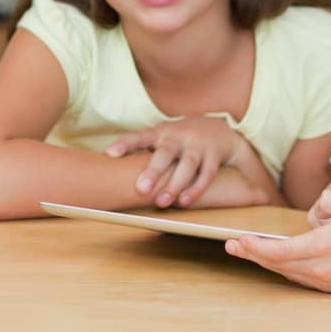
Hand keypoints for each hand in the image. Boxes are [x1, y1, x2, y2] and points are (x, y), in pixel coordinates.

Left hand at [105, 116, 254, 208]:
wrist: (221, 129)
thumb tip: (113, 174)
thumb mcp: (163, 138)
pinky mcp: (214, 155)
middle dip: (153, 171)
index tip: (109, 153)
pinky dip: (195, 189)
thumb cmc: (181, 139)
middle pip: (165, 153)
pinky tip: (184, 202)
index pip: (139, 136)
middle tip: (140, 190)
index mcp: (160, 133)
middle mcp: (178, 137)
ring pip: (187, 165)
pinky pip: (206, 174)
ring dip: (174, 185)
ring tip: (161, 202)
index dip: (124, 144)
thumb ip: (144, 152)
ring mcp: (197, 145)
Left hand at [225, 189, 330, 293]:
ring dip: (265, 262)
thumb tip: (312, 215)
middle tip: (230, 245)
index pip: (280, 251)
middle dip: (252, 254)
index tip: (238, 239)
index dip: (256, 247)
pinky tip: (274, 259)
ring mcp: (327, 282)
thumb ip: (329, 200)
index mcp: (325, 247)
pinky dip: (283, 267)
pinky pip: (300, 277)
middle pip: (278, 264)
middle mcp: (322, 269)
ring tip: (245, 251)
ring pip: (287, 272)